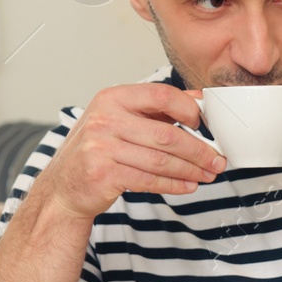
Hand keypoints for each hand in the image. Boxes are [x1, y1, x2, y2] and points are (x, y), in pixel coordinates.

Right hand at [37, 83, 225, 217]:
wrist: (64, 186)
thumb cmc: (98, 150)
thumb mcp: (121, 119)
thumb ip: (157, 109)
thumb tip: (199, 100)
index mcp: (112, 98)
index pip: (161, 95)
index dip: (189, 109)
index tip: (205, 125)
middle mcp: (104, 119)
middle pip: (167, 134)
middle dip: (199, 150)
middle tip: (217, 160)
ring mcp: (101, 147)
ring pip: (162, 160)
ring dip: (191, 170)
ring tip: (208, 174)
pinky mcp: (104, 174)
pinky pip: (150, 180)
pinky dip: (174, 184)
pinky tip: (189, 185)